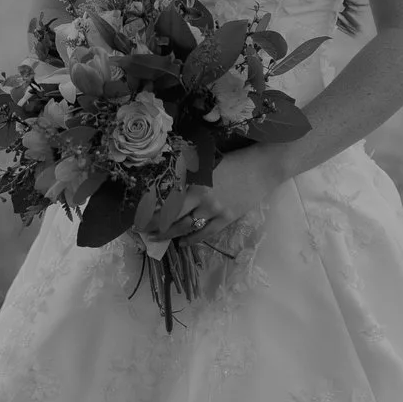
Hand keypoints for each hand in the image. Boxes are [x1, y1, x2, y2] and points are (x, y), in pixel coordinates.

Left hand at [155, 145, 286, 240]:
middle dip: (155, 225)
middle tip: (142, 230)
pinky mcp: (227, 218)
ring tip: (157, 238)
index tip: (138, 215)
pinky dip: (192, 239)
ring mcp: (215, 210)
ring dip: (169, 233)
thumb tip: (170, 183)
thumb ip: (190, 174)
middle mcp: (202, 198)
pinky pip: (206, 233)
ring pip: (186, 226)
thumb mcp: (208, 163)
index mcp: (195, 181)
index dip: (151, 209)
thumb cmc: (235, 159)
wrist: (264, 167)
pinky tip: (182, 242)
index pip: (167, 199)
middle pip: (172, 216)